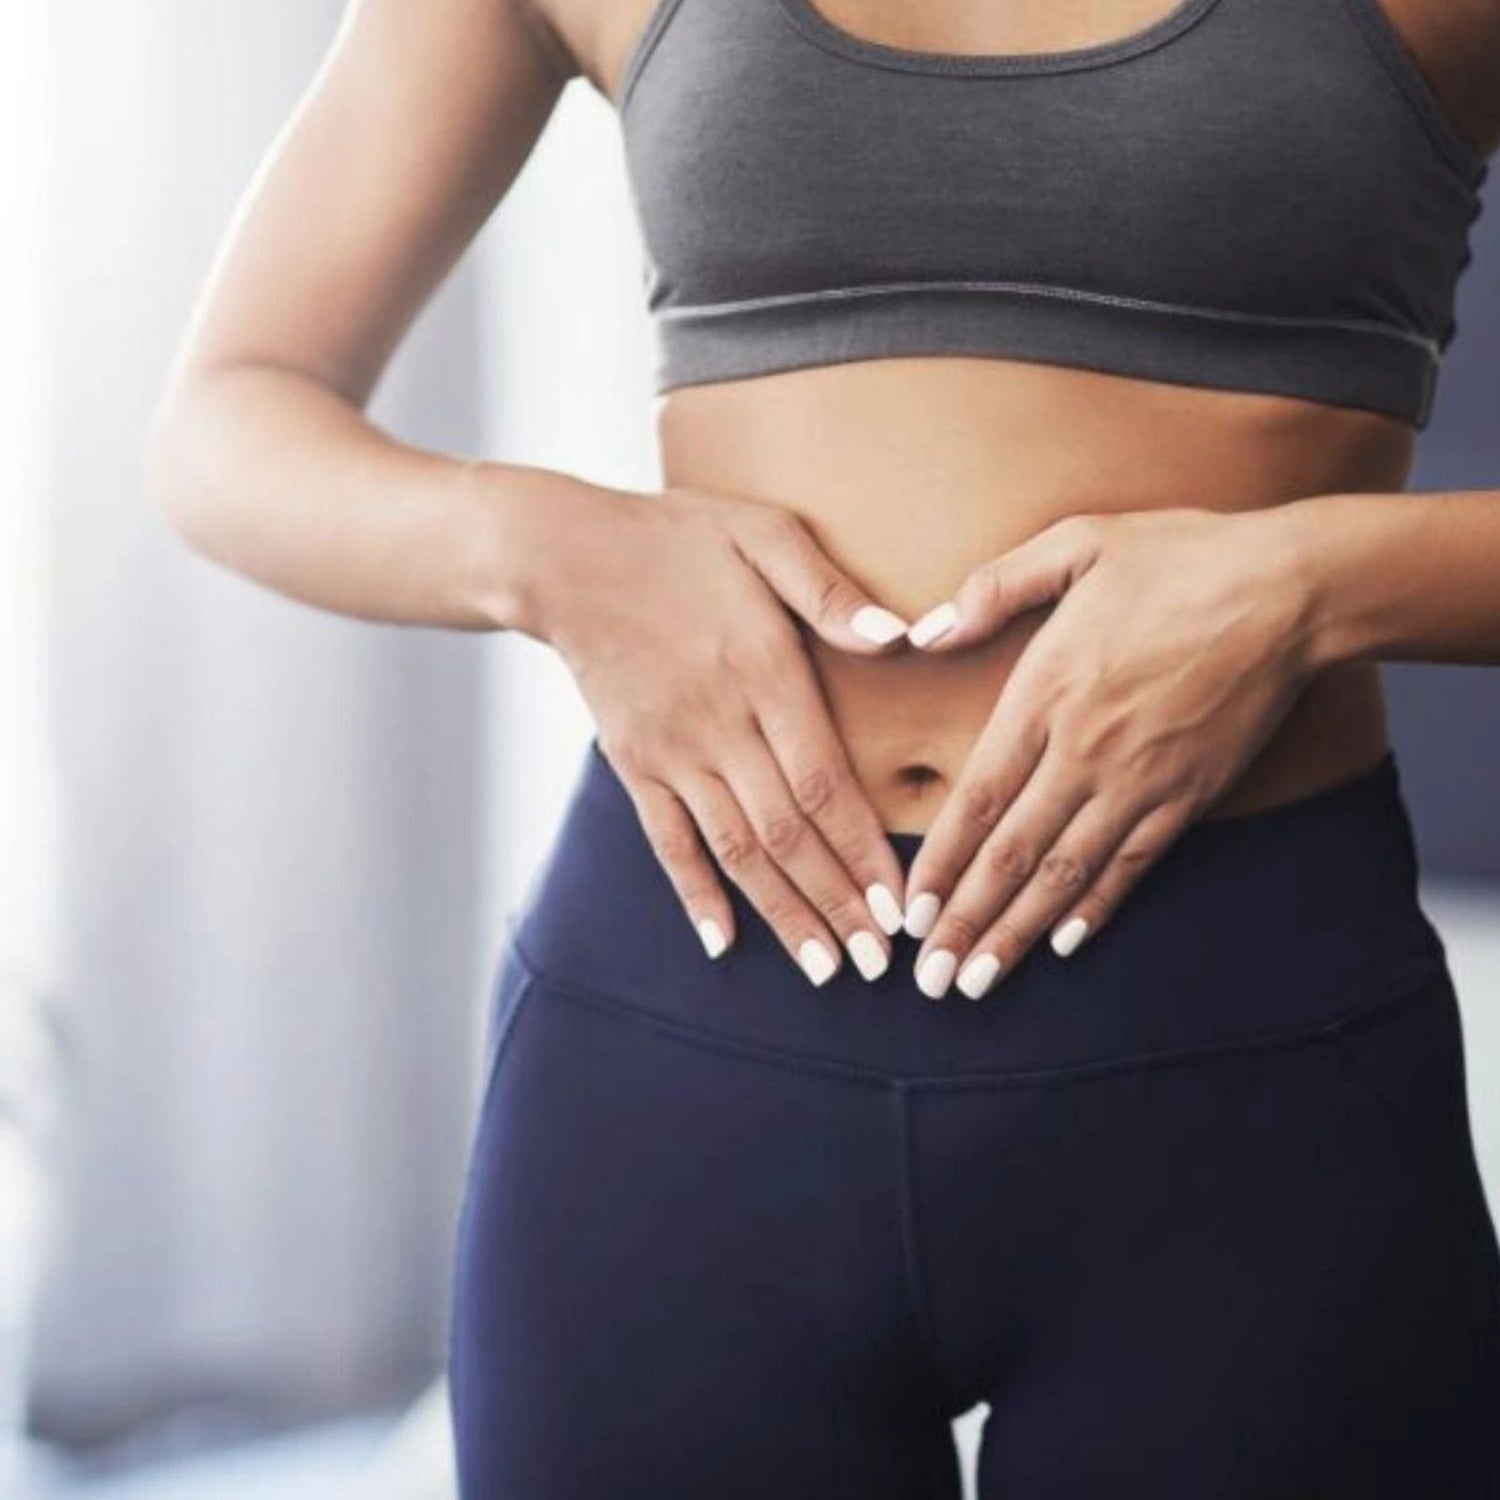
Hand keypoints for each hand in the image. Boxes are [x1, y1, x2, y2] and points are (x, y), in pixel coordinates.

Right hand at [522, 481, 913, 985]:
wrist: (564, 557)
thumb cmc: (678, 539)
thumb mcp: (763, 534)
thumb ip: (830, 591)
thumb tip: (901, 636)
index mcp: (763, 672)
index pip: (824, 781)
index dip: (863, 850)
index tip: (899, 905)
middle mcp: (719, 724)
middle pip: (787, 832)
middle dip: (837, 903)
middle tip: (880, 962)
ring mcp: (671, 751)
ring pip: (735, 850)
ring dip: (782, 913)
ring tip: (825, 969)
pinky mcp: (635, 763)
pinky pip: (667, 841)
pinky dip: (694, 894)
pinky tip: (722, 942)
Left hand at [900, 507, 1316, 998]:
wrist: (1290, 590)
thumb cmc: (1179, 558)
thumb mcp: (1076, 544)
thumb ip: (994, 588)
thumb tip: (928, 630)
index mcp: (1046, 692)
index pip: (979, 797)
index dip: (942, 862)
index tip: (911, 914)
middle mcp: (1085, 751)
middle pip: (1013, 853)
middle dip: (967, 922)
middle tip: (931, 980)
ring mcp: (1140, 780)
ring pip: (1066, 874)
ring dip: (1018, 933)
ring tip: (980, 983)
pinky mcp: (1189, 795)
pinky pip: (1132, 865)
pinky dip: (1095, 908)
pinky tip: (1063, 943)